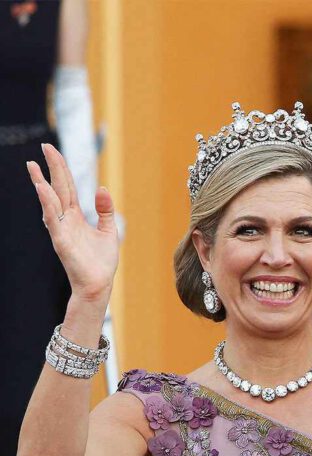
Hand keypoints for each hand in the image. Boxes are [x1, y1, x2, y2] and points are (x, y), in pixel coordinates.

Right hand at [27, 143, 117, 304]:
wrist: (98, 285)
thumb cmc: (101, 261)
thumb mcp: (108, 230)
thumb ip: (105, 210)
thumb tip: (101, 188)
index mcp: (76, 216)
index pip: (67, 187)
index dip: (61, 169)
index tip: (52, 151)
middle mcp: (66, 220)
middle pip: (58, 188)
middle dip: (51, 168)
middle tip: (44, 146)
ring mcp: (61, 229)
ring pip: (50, 202)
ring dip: (42, 184)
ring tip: (34, 166)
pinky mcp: (61, 241)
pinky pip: (52, 220)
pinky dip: (47, 204)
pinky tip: (43, 190)